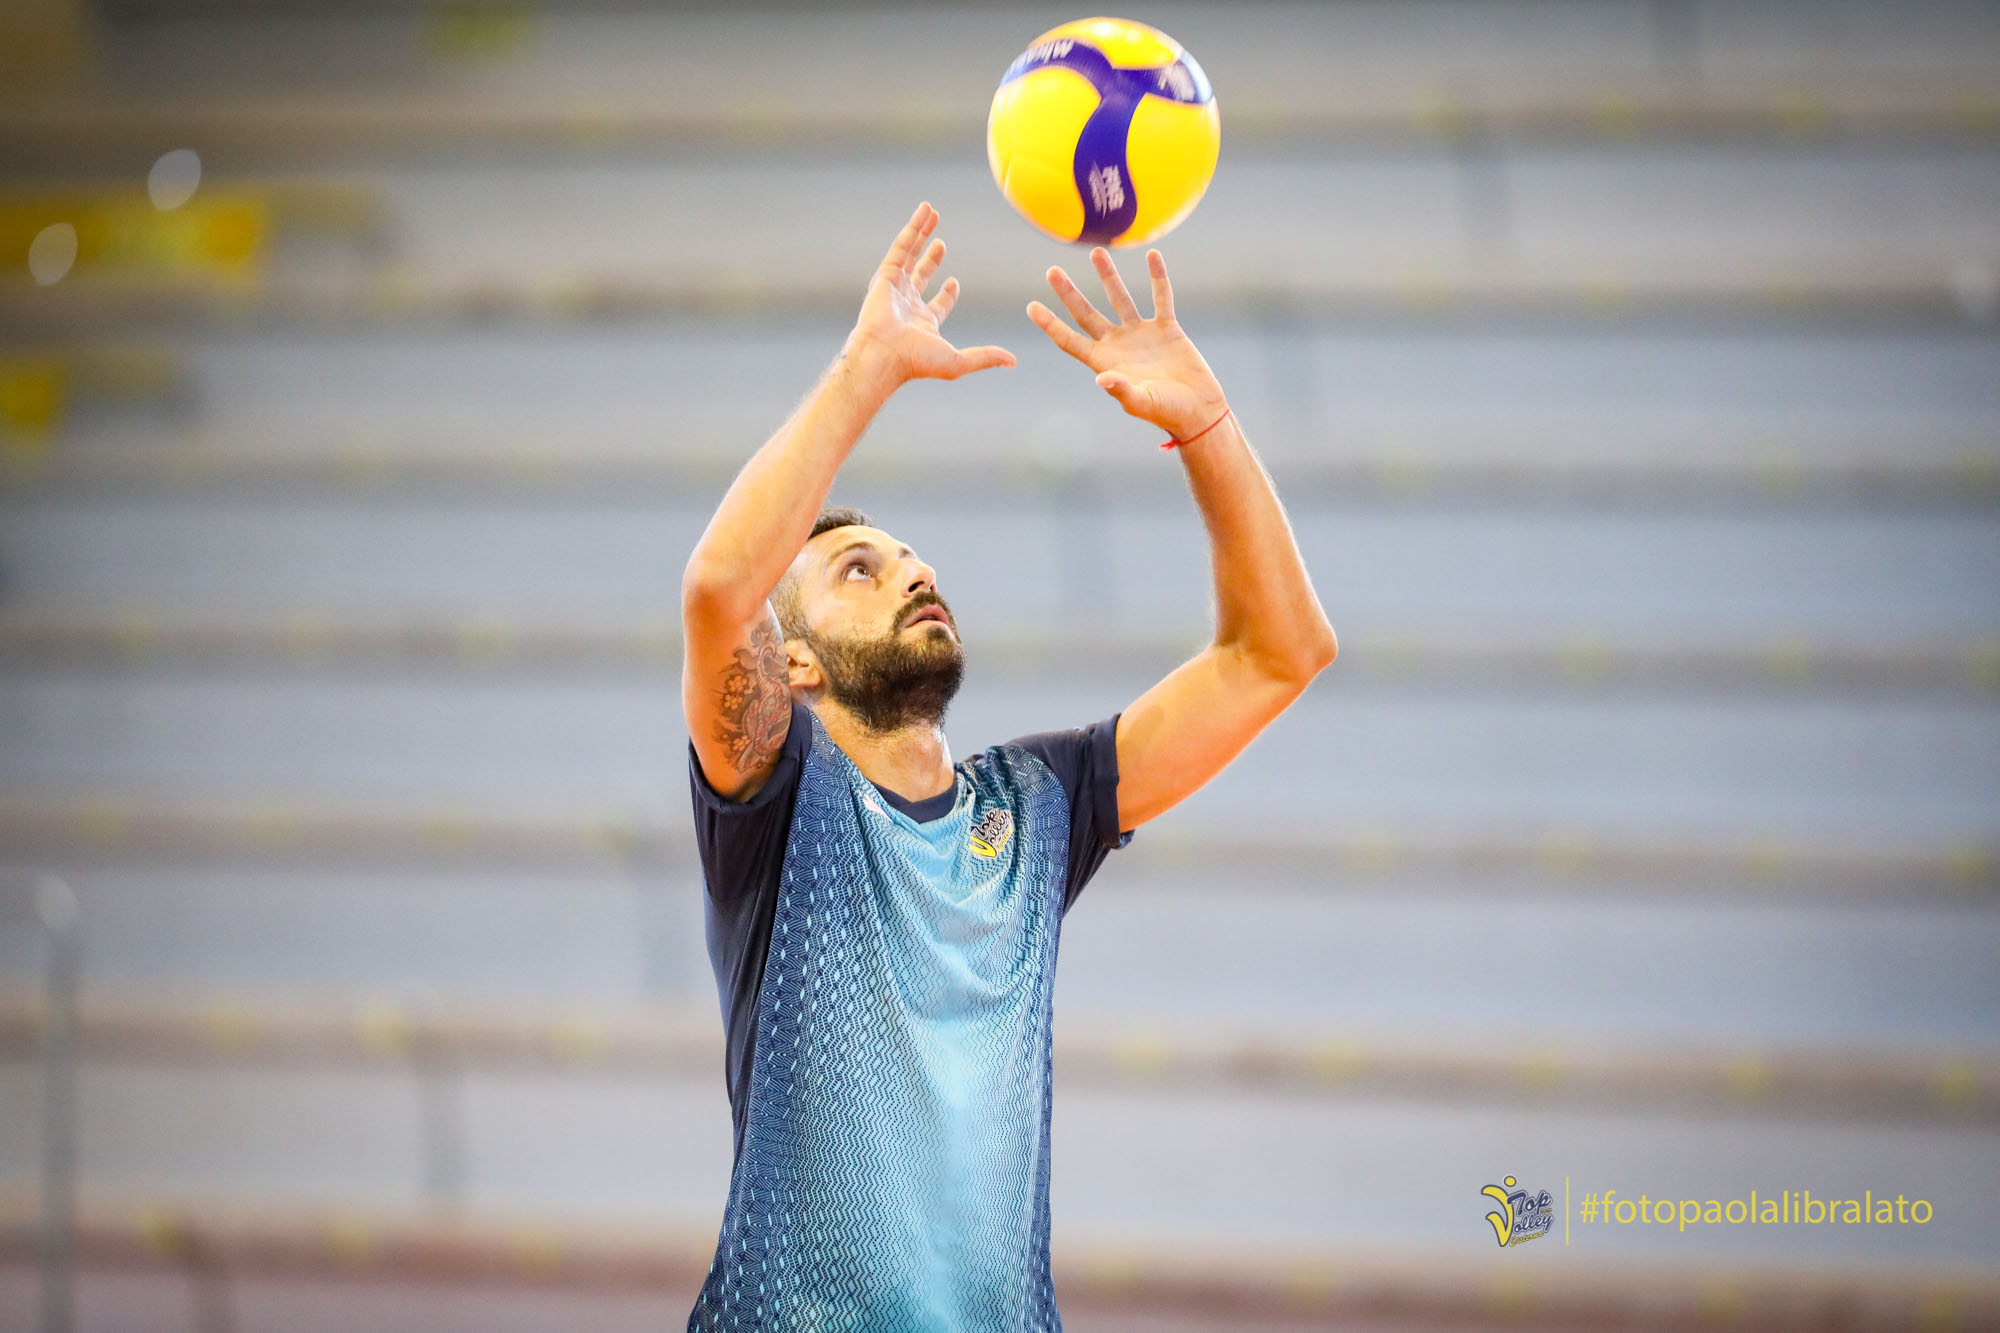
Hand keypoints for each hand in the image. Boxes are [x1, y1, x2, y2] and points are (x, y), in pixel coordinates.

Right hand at [846, 202, 1016, 386]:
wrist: (884, 355)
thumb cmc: (916, 362)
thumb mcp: (958, 361)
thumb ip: (985, 357)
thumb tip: (1013, 362)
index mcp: (923, 325)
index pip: (937, 304)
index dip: (947, 293)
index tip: (954, 282)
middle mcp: (907, 305)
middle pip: (921, 274)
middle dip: (930, 258)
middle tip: (941, 243)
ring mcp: (895, 288)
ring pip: (909, 254)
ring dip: (921, 233)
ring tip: (931, 213)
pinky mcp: (885, 275)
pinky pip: (901, 246)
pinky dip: (913, 228)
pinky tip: (925, 211)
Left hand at [1027, 247, 1227, 440]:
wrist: (1198, 410)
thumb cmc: (1166, 412)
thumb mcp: (1141, 402)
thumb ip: (1121, 389)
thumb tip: (1101, 378)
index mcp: (1105, 362)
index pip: (1069, 340)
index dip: (1050, 324)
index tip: (1031, 306)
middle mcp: (1118, 344)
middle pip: (1086, 313)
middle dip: (1069, 293)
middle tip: (1052, 270)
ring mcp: (1141, 334)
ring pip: (1120, 298)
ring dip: (1108, 275)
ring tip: (1097, 252)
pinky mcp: (1167, 328)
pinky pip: (1161, 297)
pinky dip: (1158, 277)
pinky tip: (1152, 255)